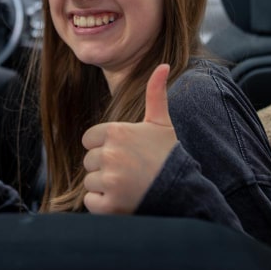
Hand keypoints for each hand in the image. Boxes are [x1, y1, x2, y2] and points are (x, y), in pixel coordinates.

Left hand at [81, 63, 177, 214]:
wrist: (182, 190)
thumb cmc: (168, 155)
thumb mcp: (161, 122)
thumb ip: (155, 93)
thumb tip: (163, 64)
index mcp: (117, 132)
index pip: (89, 139)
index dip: (104, 146)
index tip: (124, 153)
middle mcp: (111, 154)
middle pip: (88, 160)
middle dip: (104, 166)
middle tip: (128, 170)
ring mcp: (110, 180)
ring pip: (89, 181)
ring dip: (104, 185)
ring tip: (127, 184)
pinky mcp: (109, 204)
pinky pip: (90, 201)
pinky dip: (103, 203)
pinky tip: (122, 198)